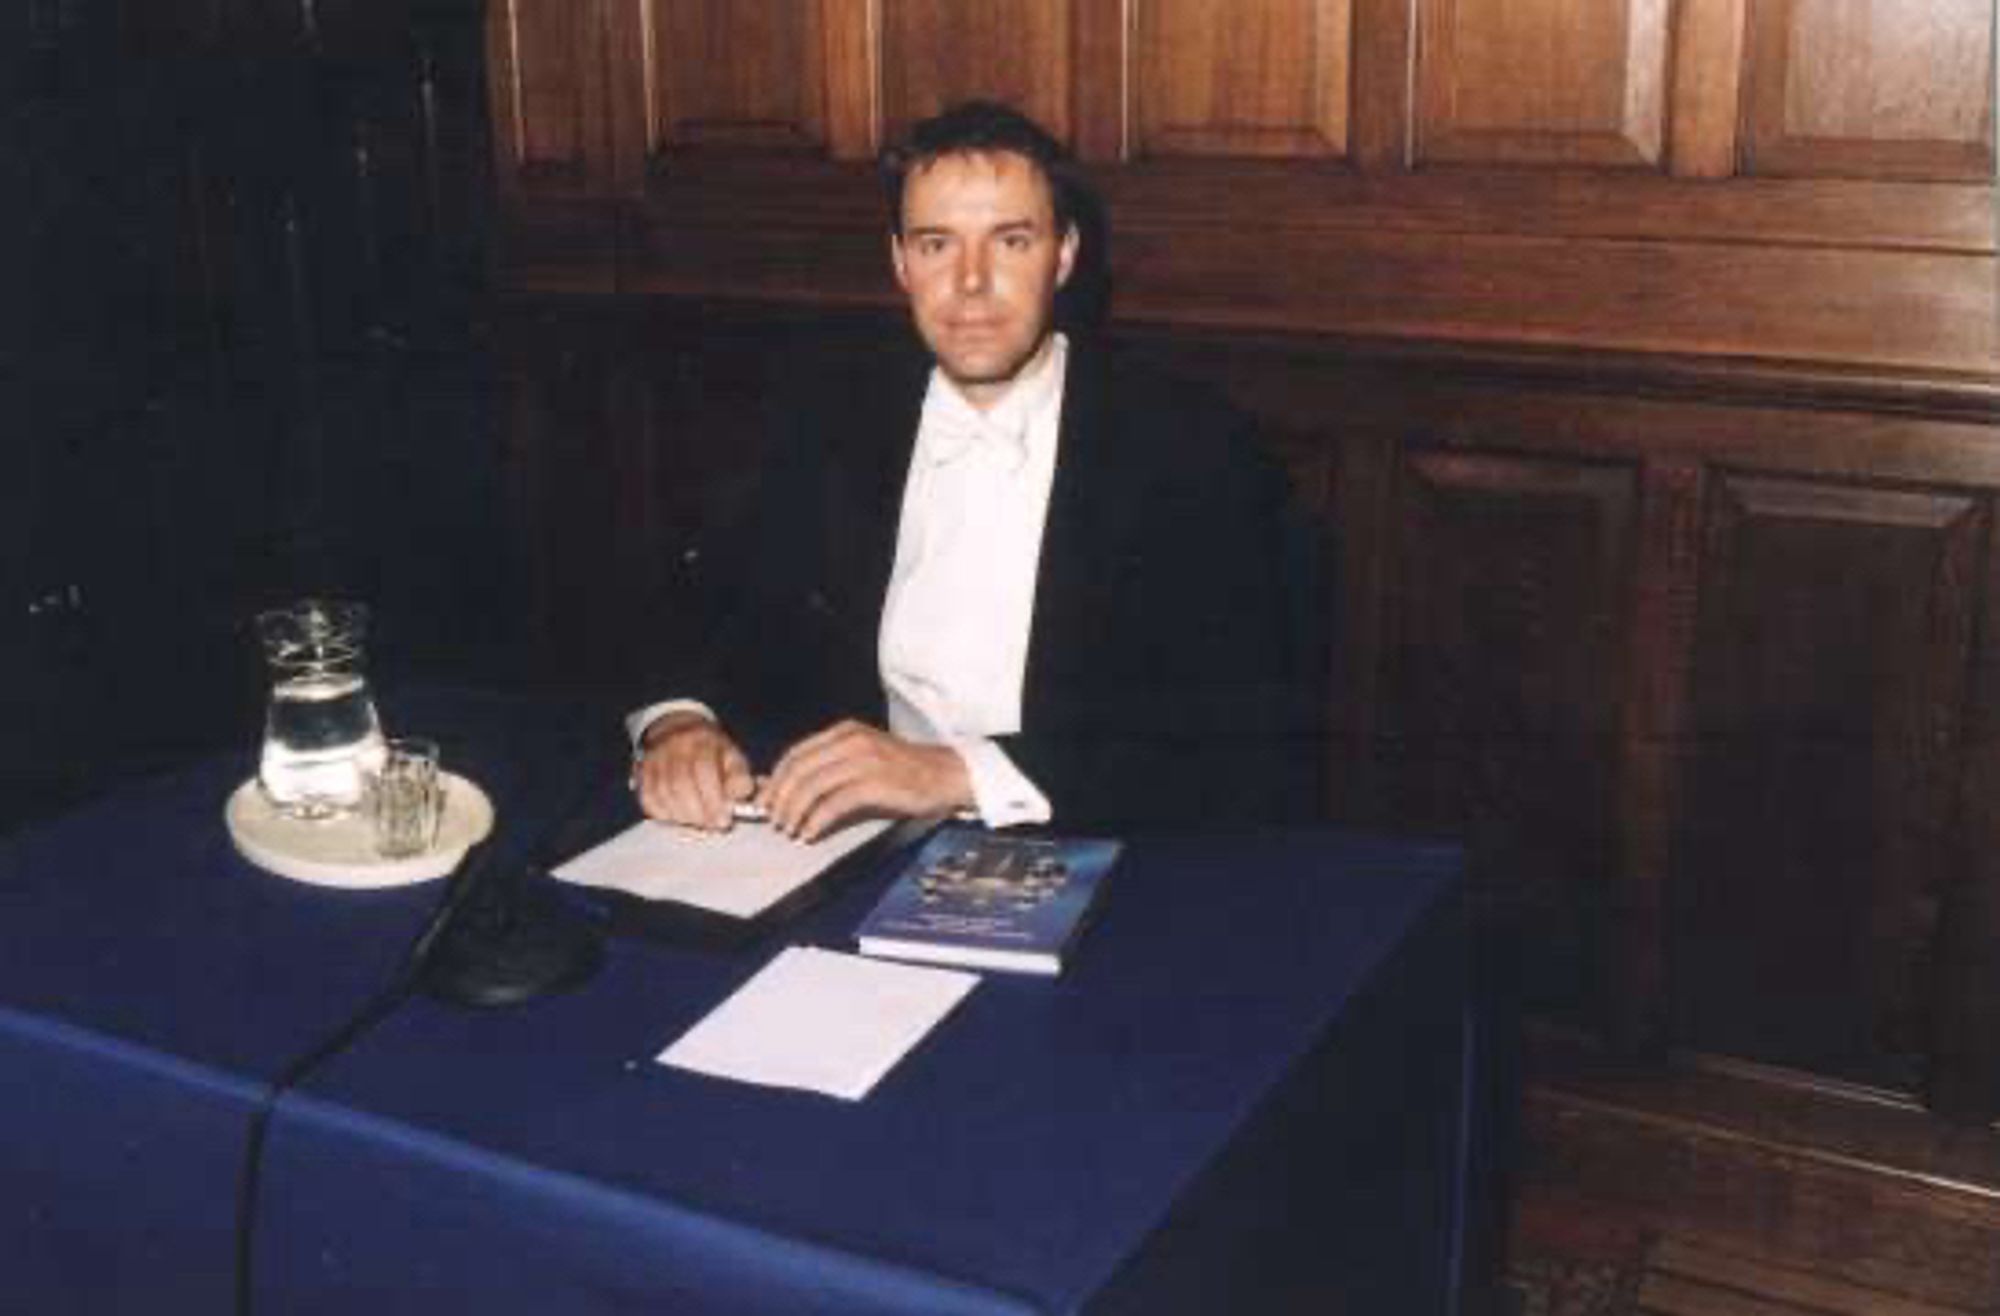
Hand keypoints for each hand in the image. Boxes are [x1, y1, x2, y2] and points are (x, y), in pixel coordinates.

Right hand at [632, 711, 754, 830]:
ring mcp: (656, 760)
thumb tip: (741, 795)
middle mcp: (676, 748)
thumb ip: (739, 777)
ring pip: (664, 794)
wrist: (676, 730)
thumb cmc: (711, 752)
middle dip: (699, 813)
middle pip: (681, 784)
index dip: (714, 799)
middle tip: (711, 825)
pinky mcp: (642, 773)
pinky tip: (678, 818)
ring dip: (683, 816)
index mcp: (703, 742)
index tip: (724, 820)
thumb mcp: (732, 757)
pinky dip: (663, 814)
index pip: (704, 770)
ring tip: (697, 824)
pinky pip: (648, 799)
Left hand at [759, 720, 973, 840]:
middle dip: (779, 798)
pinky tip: (810, 833)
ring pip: (812, 786)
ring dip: (794, 812)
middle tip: (773, 820)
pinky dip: (816, 820)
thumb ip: (832, 768)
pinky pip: (834, 803)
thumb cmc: (906, 771)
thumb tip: (792, 789)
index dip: (775, 780)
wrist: (947, 774)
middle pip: (798, 769)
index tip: (766, 801)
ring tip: (789, 830)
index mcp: (845, 733)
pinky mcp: (875, 782)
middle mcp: (851, 741)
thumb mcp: (865, 759)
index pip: (796, 754)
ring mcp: (864, 760)